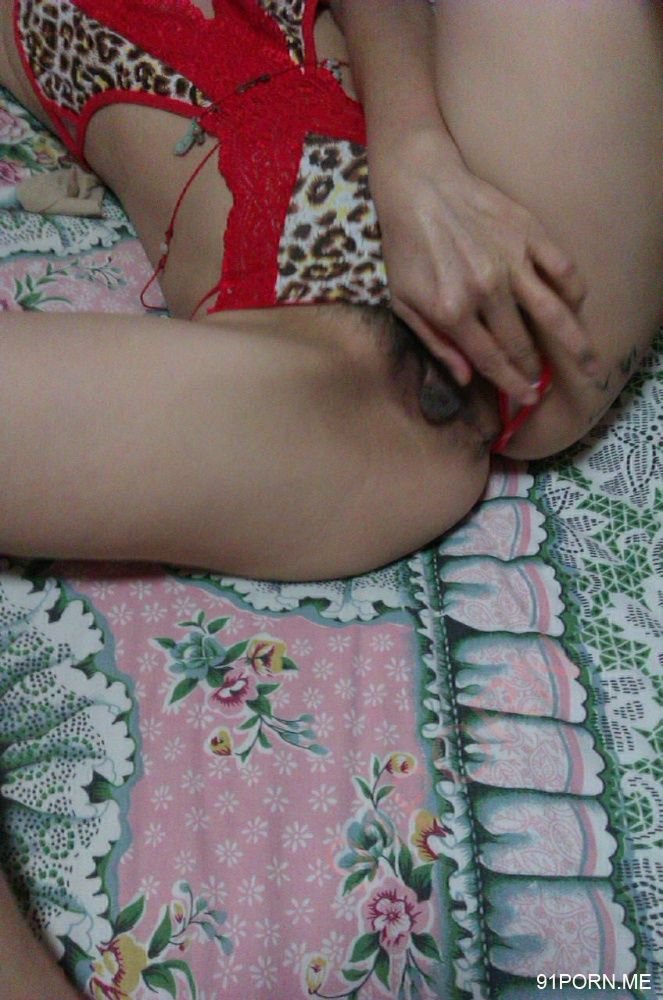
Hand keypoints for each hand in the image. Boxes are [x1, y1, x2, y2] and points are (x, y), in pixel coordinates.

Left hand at [369, 124, 594, 405]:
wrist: (418, 184)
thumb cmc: (405, 246)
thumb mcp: (403, 301)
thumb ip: (435, 342)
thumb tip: (466, 378)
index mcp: (451, 310)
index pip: (490, 361)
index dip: (511, 385)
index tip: (526, 399)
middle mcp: (485, 290)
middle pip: (521, 344)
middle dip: (534, 370)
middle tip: (542, 382)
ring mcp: (511, 261)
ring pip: (553, 313)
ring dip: (574, 343)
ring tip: (588, 362)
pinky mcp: (529, 234)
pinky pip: (564, 270)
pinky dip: (574, 293)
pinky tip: (575, 308)